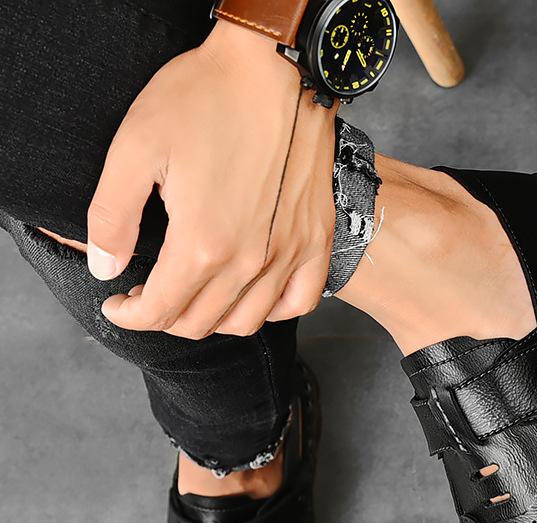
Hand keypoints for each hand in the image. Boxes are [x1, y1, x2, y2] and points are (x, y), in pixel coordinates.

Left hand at [89, 20, 337, 337]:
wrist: (276, 68)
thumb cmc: (208, 97)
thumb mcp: (136, 146)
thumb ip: (113, 216)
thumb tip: (106, 269)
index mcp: (203, 243)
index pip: (159, 311)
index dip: (129, 315)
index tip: (118, 303)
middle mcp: (249, 262)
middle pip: (199, 322)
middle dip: (164, 317)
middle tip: (148, 295)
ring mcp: (287, 255)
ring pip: (245, 322)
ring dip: (210, 319)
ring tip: (194, 296)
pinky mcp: (315, 241)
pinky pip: (298, 302)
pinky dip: (271, 311)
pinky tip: (252, 294)